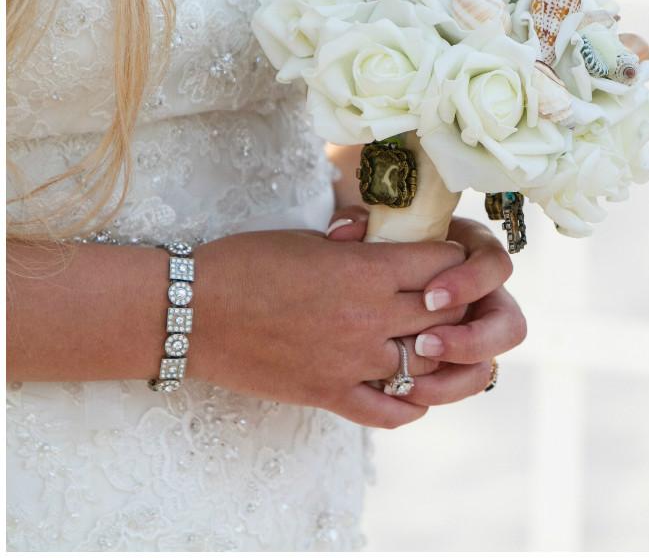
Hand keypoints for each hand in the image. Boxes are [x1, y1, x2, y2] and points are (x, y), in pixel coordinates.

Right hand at [191, 230, 471, 428]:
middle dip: (457, 306)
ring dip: (439, 354)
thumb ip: (358, 246)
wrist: (189, 312)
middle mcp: (370, 317)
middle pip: (448, 315)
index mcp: (367, 271)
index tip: (448, 260)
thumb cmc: (245, 264)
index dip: (453, 260)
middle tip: (452, 303)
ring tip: (437, 345)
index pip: (445, 265)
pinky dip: (412, 405)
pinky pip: (391, 411)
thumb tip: (385, 242)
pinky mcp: (330, 395)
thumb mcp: (310, 239)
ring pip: (429, 364)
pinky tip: (417, 394)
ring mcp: (353, 362)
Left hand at [325, 206, 525, 404]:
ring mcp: (473, 335)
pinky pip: (459, 388)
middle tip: (424, 345)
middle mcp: (484, 298)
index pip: (496, 266)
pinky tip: (400, 393)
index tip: (430, 297)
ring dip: (454, 379)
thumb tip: (344, 233)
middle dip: (470, 341)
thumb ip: (361, 222)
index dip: (470, 283)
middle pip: (509, 326)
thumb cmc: (375, 241)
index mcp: (474, 255)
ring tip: (410, 381)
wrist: (365, 274)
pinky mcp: (455, 365)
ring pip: (487, 367)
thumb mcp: (370, 224)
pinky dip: (435, 395)